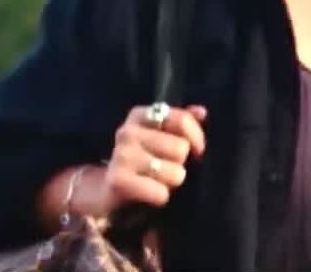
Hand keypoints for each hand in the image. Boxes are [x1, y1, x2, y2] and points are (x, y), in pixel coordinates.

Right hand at [88, 103, 207, 213]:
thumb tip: (202, 112)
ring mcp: (121, 155)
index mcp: (140, 115)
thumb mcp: (159, 137)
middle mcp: (128, 131)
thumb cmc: (142, 161)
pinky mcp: (118, 180)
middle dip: (180, 164)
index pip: (182, 120)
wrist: (108, 189)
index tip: (195, 151)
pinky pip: (160, 193)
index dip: (196, 138)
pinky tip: (149, 194)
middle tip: (166, 169)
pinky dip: (160, 197)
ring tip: (158, 181)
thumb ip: (181, 123)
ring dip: (171, 183)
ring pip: (175, 173)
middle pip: (181, 148)